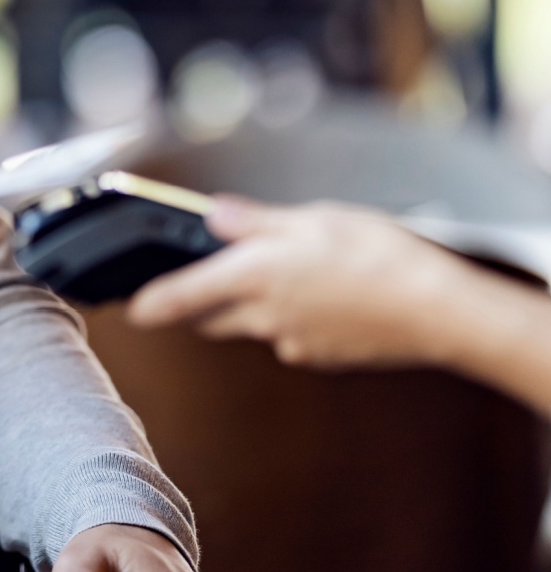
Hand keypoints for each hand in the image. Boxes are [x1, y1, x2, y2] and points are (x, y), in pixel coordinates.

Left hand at [125, 197, 477, 369]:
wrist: (438, 311)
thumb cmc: (378, 256)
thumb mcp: (312, 218)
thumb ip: (255, 221)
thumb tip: (213, 214)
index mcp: (251, 276)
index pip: (179, 298)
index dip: (150, 305)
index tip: (132, 310)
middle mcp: (263, 316)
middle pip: (211, 317)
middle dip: (202, 302)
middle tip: (212, 277)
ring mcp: (292, 342)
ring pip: (254, 326)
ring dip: (257, 305)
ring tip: (296, 274)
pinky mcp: (322, 357)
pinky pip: (293, 337)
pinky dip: (297, 319)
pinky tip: (330, 298)